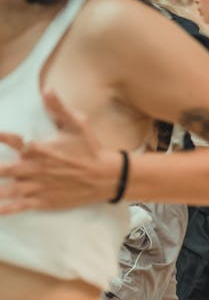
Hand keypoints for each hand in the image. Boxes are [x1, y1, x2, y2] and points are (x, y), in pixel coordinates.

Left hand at [0, 91, 120, 213]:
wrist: (107, 176)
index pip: (13, 140)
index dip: (1, 138)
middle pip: (3, 169)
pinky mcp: (44, 200)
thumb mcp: (78, 125)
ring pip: (7, 190)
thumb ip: (59, 108)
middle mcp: (36, 168)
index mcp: (41, 149)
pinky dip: (5, 209)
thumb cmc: (91, 149)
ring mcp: (38, 186)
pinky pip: (19, 206)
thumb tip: (47, 89)